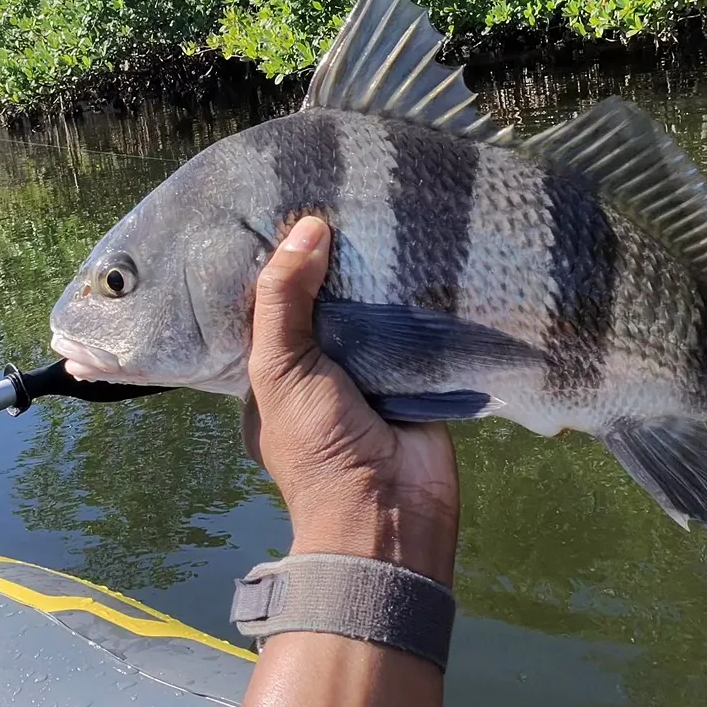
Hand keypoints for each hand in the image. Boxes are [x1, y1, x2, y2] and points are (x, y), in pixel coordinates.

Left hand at [242, 216, 459, 587]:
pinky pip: (417, 327)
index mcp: (277, 371)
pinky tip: (430, 249)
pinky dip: (422, 298)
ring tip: (392, 207)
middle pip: (329, 300)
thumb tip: (307, 226)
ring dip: (383, 274)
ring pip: (374, 309)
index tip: (298, 202)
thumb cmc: (317, 443)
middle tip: (352, 193)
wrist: (390, 512)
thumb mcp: (280, 369)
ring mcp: (372, 371)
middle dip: (339, 259)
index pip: (277, 302)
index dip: (286, 258)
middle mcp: (322, 367)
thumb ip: (284, 300)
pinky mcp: (417, 374)